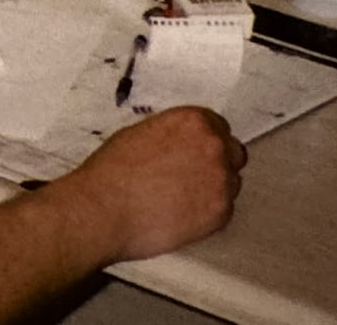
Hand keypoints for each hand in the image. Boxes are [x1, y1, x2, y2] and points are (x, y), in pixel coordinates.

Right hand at [53, 106, 246, 262]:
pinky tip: (180, 214)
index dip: (204, 142)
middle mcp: (214, 147)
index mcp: (194, 121)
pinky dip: (207, 213)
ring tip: (181, 199)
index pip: (218, 127)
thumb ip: (173, 135)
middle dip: (215, 163)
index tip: (194, 153)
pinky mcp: (220, 213)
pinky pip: (223, 210)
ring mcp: (221, 181)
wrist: (104, 209)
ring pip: (230, 183)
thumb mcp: (141, 133)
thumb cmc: (112, 171)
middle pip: (232, 153)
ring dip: (212, 189)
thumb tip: (182, 145)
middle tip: (190, 177)